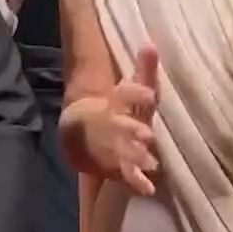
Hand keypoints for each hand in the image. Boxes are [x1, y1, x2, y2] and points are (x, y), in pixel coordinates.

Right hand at [76, 45, 159, 195]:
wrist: (82, 132)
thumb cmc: (118, 107)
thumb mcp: (133, 88)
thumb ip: (144, 69)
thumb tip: (151, 43)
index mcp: (115, 101)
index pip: (124, 94)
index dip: (136, 93)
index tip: (150, 94)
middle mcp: (111, 123)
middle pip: (119, 127)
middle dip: (131, 131)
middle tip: (147, 135)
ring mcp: (109, 146)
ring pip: (120, 151)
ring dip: (134, 156)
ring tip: (151, 163)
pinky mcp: (113, 165)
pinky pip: (124, 174)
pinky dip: (136, 182)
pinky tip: (149, 188)